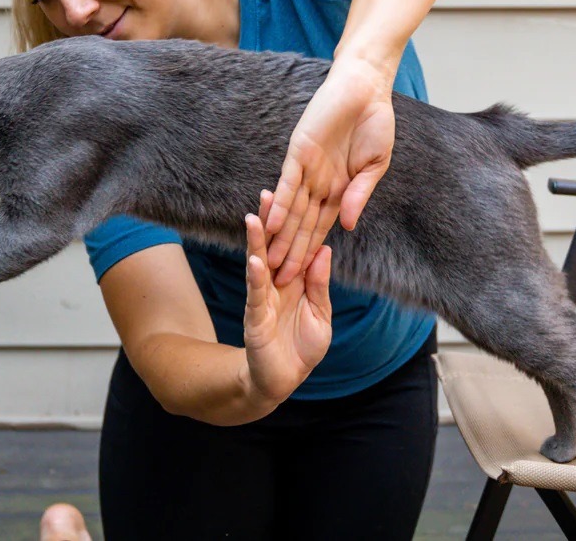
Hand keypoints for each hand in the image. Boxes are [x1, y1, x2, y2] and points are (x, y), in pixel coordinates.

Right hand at [242, 190, 332, 405]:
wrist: (283, 381)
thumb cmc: (302, 348)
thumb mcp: (321, 313)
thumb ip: (319, 284)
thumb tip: (323, 250)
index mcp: (294, 282)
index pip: (292, 247)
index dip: (291, 224)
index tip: (292, 196)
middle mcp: (276, 285)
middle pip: (272, 248)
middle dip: (268, 222)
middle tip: (265, 194)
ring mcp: (263, 299)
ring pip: (258, 265)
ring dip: (256, 242)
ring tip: (252, 218)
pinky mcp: (256, 317)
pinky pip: (256, 293)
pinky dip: (256, 276)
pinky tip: (254, 259)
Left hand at [265, 59, 394, 284]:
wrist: (365, 87)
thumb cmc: (375, 123)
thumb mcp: (375, 165)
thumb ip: (359, 194)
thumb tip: (348, 226)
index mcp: (338, 188)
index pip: (321, 228)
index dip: (311, 253)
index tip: (303, 280)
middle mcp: (318, 183)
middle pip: (301, 226)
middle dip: (291, 254)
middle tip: (279, 284)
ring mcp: (307, 168)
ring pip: (290, 210)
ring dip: (280, 236)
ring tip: (269, 262)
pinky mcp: (299, 152)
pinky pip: (287, 182)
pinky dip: (280, 202)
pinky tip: (273, 223)